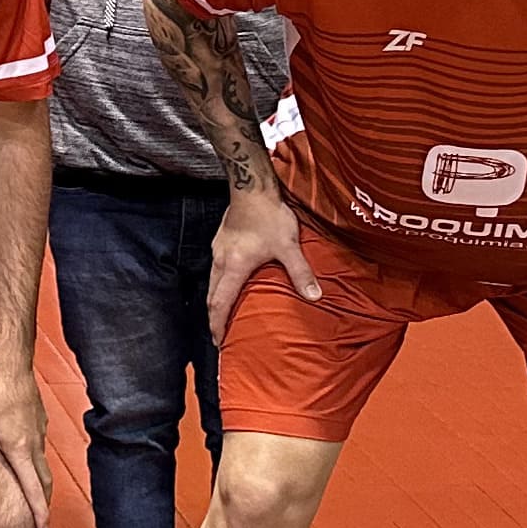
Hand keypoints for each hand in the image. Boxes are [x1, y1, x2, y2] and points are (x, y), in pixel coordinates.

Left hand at [0, 364, 53, 527]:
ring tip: (34, 494)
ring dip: (40, 482)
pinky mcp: (38, 422)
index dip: (39, 513)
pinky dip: (36, 461)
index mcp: (20, 451)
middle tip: (42, 520)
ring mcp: (38, 433)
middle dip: (43, 503)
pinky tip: (26, 457)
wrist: (13, 368)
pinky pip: (39, 448)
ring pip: (43, 464)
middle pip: (44, 482)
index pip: (33, 490)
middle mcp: (34, 445)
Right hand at [205, 188, 320, 335]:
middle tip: (218, 332)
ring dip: (216, 298)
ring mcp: (218, 249)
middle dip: (214, 316)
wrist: (252, 187)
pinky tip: (230, 279)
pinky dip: (219, 282)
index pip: (220, 303)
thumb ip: (300, 273)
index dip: (217, 324)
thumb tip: (315, 296)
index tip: (217, 340)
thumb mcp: (288, 247)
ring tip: (223, 310)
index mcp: (234, 268)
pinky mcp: (221, 239)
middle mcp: (221, 261)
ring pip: (212, 281)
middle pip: (211, 295)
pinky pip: (216, 267)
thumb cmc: (269, 216)